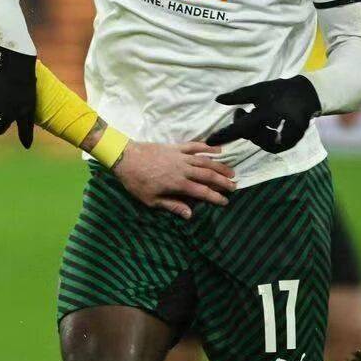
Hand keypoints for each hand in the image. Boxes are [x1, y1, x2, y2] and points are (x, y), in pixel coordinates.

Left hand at [111, 141, 235, 218]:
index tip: (226, 201)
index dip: (216, 197)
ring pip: (205, 160)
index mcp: (178, 183)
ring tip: (232, 171)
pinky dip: (207, 147)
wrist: (125, 157)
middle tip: (235, 186)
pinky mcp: (175, 147)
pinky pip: (195, 146)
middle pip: (208, 175)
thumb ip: (172, 205)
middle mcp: (183, 169)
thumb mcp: (150, 200)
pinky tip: (218, 149)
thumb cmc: (135, 181)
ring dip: (220, 166)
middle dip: (223, 181)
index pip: (202, 191)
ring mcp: (180, 156)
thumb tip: (190, 215)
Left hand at [207, 75, 320, 152]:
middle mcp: (277, 127)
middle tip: (242, 112)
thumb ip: (238, 96)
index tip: (209, 141)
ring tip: (255, 118)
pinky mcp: (293, 141)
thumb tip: (218, 99)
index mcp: (266, 113)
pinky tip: (263, 128)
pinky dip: (265, 140)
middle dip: (242, 127)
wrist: (308, 94)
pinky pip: (273, 147)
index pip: (240, 128)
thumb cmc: (280, 90)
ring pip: (261, 143)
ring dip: (253, 133)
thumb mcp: (258, 89)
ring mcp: (287, 136)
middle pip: (250, 136)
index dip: (224, 135)